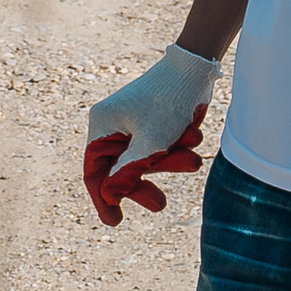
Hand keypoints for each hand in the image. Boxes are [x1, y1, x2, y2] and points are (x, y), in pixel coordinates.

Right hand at [84, 44, 222, 226]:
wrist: (196, 69)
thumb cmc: (169, 103)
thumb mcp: (150, 145)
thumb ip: (128, 173)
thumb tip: (109, 196)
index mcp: (102, 125)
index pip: (94, 171)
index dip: (103, 199)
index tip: (115, 222)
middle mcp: (113, 124)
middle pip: (121, 168)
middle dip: (144, 183)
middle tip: (160, 204)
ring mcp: (132, 123)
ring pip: (146, 158)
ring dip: (169, 161)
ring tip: (192, 158)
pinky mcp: (152, 121)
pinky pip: (159, 147)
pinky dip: (175, 148)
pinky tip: (193, 136)